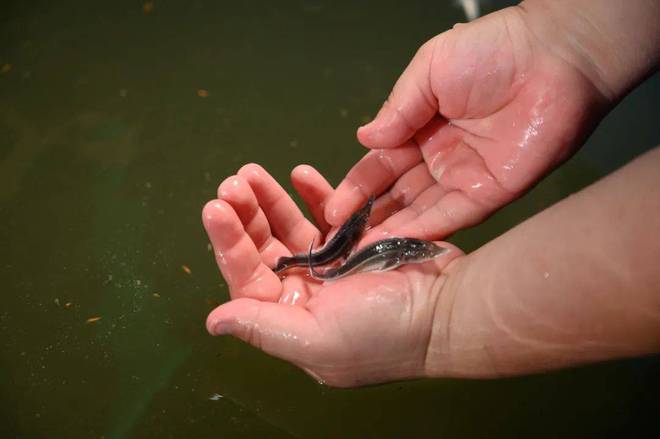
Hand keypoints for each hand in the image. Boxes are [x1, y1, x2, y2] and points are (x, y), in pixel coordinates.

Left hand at [202, 164, 459, 386]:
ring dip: (270, 198)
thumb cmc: (383, 333)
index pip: (246, 277)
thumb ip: (262, 327)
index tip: (214, 208)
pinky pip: (326, 212)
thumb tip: (214, 322)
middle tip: (231, 182)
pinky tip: (300, 173)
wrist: (447, 311)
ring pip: (288, 225)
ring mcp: (329, 263)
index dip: (227, 243)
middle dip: (245, 215)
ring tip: (251, 171)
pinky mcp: (355, 239)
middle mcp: (305, 291)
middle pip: (263, 247)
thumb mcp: (316, 340)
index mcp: (290, 318)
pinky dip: (312, 193)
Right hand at [324, 5, 609, 241]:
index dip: (357, 187)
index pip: (381, 166)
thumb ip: (397, 110)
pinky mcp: (489, 194)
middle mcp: (438, 159)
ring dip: (390, 232)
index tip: (332, 209)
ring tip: (358, 253)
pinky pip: (451, 216)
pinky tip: (396, 245)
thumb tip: (363, 139)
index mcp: (420, 129)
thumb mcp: (428, 71)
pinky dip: (424, 232)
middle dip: (368, 217)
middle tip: (339, 241)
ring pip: (419, 212)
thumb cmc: (488, 53)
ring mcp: (463, 179)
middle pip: (396, 195)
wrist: (551, 56)